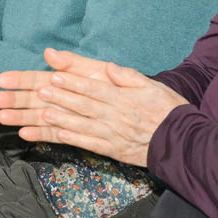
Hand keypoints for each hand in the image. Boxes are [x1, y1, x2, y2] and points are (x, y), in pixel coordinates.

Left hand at [0, 48, 186, 167]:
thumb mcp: (151, 86)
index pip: (91, 88)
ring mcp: (110, 133)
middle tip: (36, 92)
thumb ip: (128, 76)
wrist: (181, 141)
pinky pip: (84, 143)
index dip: (71, 83)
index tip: (53, 77)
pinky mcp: (110, 149)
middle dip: (56, 98)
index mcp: (121, 97)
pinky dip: (66, 138)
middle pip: (80, 105)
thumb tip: (108, 68)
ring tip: (36, 113)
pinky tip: (50, 134)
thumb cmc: (166, 110)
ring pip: (78, 124)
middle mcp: (113, 115)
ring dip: (55, 119)